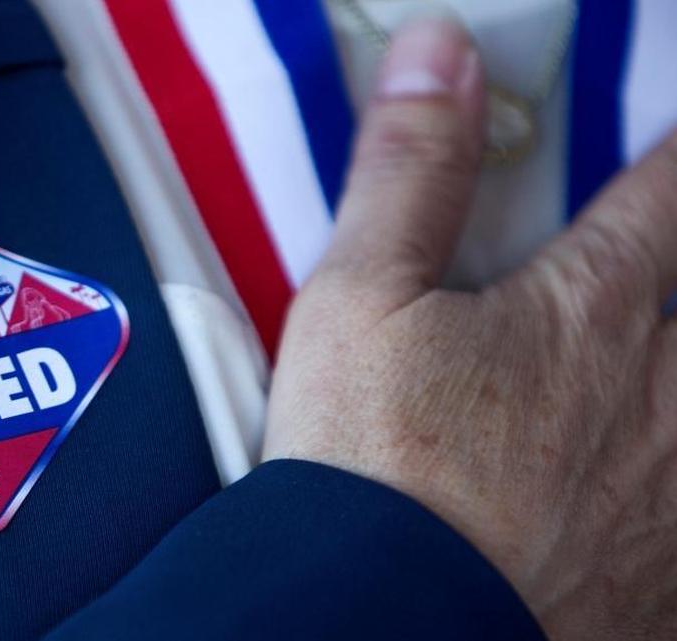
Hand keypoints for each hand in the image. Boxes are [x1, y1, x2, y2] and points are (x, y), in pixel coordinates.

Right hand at [263, 19, 676, 639]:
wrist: (383, 619)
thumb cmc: (372, 466)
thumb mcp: (358, 300)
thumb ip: (407, 173)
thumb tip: (436, 56)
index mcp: (592, 310)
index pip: (672, 188)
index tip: (672, 140)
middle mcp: (665, 394)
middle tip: (645, 291)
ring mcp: (675, 491)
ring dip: (673, 384)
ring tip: (629, 392)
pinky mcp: (665, 576)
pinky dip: (666, 499)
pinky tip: (637, 497)